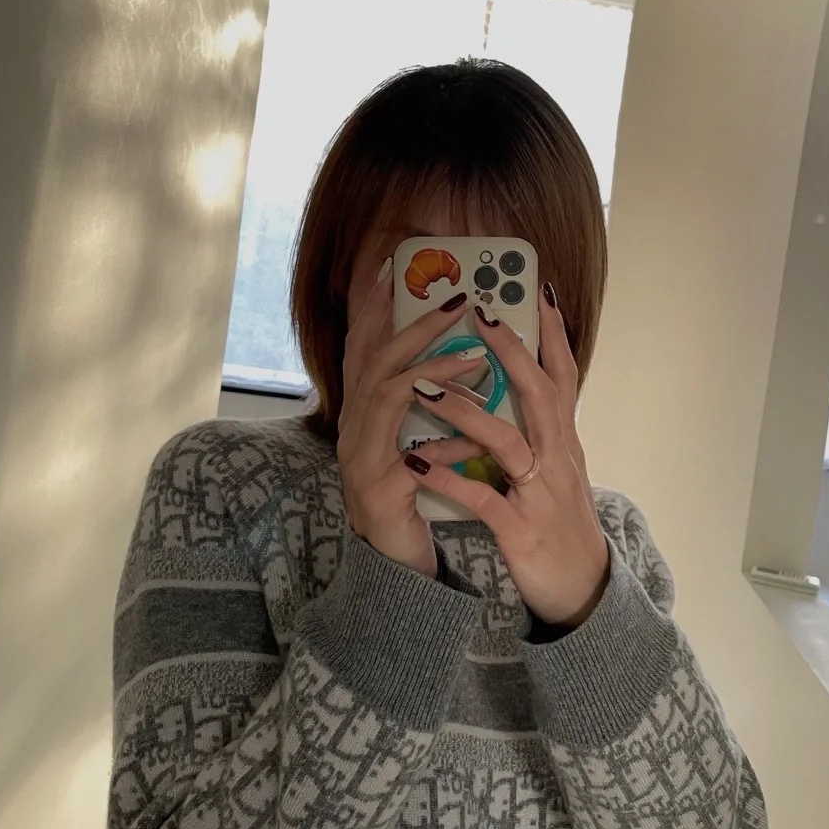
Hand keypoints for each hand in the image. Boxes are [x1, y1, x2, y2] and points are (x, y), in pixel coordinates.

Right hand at [337, 259, 484, 576]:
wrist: (399, 561)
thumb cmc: (417, 495)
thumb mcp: (426, 439)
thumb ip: (436, 404)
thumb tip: (470, 362)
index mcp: (365, 411)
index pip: (366, 346)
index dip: (378, 304)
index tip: (397, 266)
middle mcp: (353, 426)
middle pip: (373, 357)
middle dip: (412, 320)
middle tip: (456, 295)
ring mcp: (360, 455)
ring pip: (385, 392)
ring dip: (430, 364)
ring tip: (474, 350)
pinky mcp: (377, 486)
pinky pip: (407, 448)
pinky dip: (440, 431)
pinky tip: (472, 427)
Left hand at [401, 288, 610, 626]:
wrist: (585, 589)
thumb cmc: (562, 524)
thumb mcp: (559, 468)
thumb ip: (541, 429)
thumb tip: (524, 387)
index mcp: (563, 441)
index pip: (564, 376)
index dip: (554, 333)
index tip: (539, 290)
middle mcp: (558, 458)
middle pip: (541, 394)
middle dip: (512, 351)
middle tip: (480, 311)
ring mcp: (541, 494)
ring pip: (509, 443)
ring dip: (467, 413)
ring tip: (422, 386)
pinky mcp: (522, 529)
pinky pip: (484, 501)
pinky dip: (450, 481)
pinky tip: (415, 465)